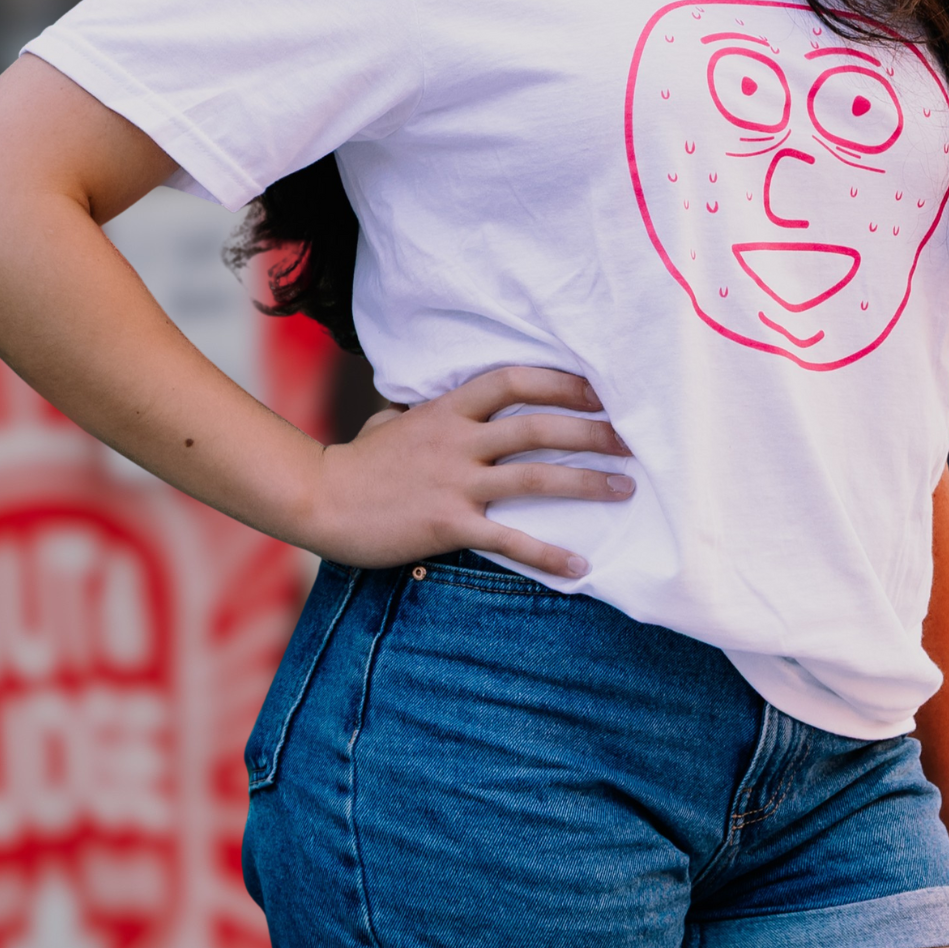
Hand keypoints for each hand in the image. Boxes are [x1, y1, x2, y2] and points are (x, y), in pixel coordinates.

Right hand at [295, 366, 631, 576]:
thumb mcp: (393, 422)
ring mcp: (453, 482)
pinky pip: (509, 539)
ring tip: (626, 488)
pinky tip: (580, 568)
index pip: (515, 380)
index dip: (561, 382)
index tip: (600, 391)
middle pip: (539, 427)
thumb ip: (425, 412)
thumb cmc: (357, 462)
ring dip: (587, 483)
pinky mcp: (447, 524)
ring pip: (535, 477)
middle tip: (632, 440)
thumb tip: (431, 404)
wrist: (316, 498)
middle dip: (592, 432)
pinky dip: (548, 554)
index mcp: (447, 410)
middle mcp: (457, 441)